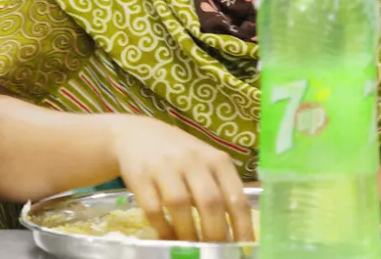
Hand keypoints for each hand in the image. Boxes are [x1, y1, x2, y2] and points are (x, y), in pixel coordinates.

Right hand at [108, 115, 253, 241]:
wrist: (137, 134)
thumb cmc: (180, 155)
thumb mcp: (205, 163)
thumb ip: (220, 190)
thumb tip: (234, 234)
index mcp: (217, 160)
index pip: (236, 197)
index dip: (242, 227)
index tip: (244, 248)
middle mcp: (192, 160)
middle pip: (210, 202)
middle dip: (214, 234)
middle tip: (215, 253)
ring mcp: (164, 166)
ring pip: (180, 205)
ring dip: (187, 233)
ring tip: (191, 249)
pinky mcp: (140, 175)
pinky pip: (153, 208)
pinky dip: (163, 228)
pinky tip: (167, 237)